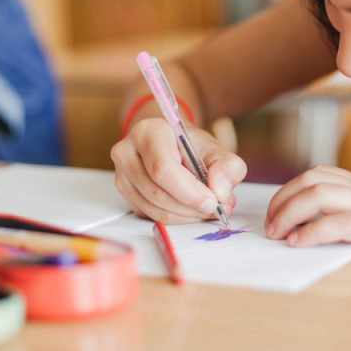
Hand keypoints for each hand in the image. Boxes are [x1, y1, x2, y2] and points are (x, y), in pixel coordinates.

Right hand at [111, 118, 246, 223]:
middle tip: (215, 208)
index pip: (163, 168)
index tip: (212, 201)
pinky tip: (191, 209)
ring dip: (186, 215)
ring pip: (154, 208)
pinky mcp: (127, 195)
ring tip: (207, 207)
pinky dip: (177, 218)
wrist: (175, 147)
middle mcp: (127, 152)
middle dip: (190, 206)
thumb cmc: (192, 148)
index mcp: (148, 132)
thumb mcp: (217, 150)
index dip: (188, 191)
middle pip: (157, 192)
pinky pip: (151, 216)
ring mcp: (123, 175)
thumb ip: (227, 167)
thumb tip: (220, 191)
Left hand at [264, 165, 350, 246]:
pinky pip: (339, 222)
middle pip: (312, 180)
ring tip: (276, 233)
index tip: (282, 206)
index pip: (324, 174)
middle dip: (283, 199)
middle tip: (270, 222)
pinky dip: (313, 231)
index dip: (296, 188)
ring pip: (317, 196)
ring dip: (288, 213)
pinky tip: (299, 242)